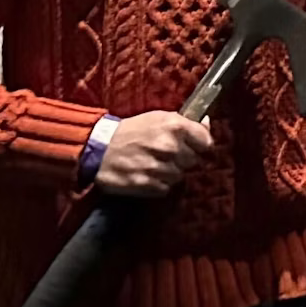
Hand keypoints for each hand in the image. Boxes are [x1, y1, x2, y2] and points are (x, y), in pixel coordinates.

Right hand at [93, 112, 213, 196]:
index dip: (199, 145)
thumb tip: (207, 123)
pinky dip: (158, 184)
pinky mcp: (148, 184)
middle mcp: (169, 146)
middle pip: (193, 161)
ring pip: (180, 176)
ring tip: (152, 164)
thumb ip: (185, 122)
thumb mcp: (158, 118)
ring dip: (169, 172)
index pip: (206, 142)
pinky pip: (166, 188)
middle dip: (182, 159)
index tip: (191, 146)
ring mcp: (159, 167)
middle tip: (165, 155)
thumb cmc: (130, 131)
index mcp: (175, 126)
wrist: (98, 148)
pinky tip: (146, 174)